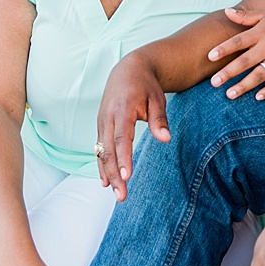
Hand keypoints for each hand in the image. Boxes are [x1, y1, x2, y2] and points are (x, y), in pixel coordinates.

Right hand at [95, 53, 168, 201]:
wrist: (128, 70)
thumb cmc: (146, 86)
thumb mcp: (157, 98)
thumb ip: (159, 119)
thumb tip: (165, 139)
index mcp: (122, 109)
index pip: (122, 138)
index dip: (123, 158)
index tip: (127, 177)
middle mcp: (108, 117)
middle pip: (108, 150)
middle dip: (115, 174)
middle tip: (122, 196)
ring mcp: (102, 122)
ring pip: (101, 152)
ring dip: (108, 174)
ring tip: (116, 193)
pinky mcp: (100, 126)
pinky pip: (99, 149)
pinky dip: (102, 165)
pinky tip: (106, 182)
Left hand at [207, 8, 264, 100]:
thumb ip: (246, 16)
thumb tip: (226, 11)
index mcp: (261, 32)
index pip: (239, 41)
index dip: (224, 48)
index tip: (210, 56)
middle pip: (246, 61)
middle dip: (229, 72)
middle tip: (213, 83)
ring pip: (260, 74)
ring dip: (244, 85)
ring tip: (229, 94)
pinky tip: (257, 97)